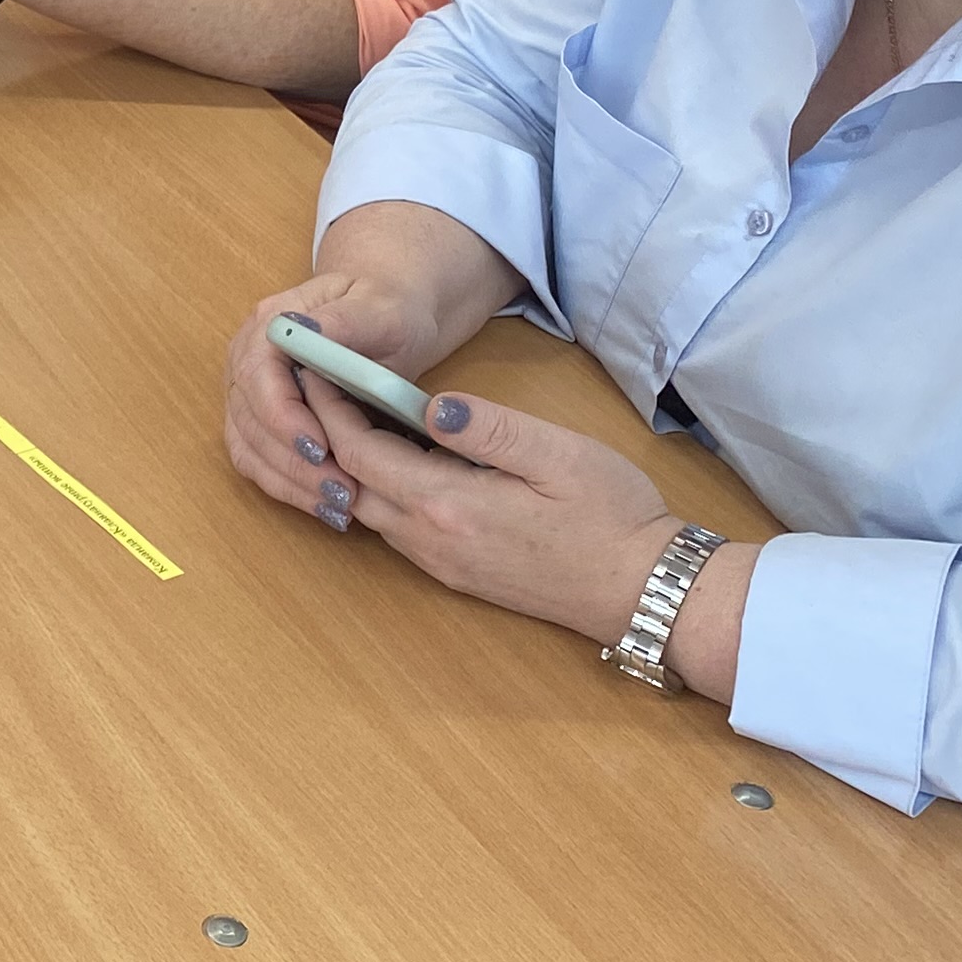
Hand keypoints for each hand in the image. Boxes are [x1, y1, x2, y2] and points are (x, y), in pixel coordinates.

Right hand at [220, 271, 461, 511]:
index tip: (322, 449)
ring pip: (248, 447)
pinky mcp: (258, 420)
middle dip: (292, 462)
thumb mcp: (381, 307)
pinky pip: (257, 461)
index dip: (282, 418)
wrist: (385, 314)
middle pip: (248, 419)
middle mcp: (247, 357)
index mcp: (270, 322)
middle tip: (342, 490)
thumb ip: (346, 320)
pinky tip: (324, 506)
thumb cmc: (386, 308)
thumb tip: (308, 332)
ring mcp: (249, 390)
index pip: (256, 376)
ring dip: (289, 482)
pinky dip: (287, 488)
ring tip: (339, 506)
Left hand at [235, 303, 691, 655]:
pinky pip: (396, 528)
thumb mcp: (557, 454)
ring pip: (370, 509)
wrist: (643, 592)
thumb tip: (430, 402)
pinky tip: (398, 461)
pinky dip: (381, 490)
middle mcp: (432, 541)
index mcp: (449, 505)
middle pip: (353, 484)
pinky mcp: (457, 573)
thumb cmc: (612, 517)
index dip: (331, 410)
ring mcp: (442, 563)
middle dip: (328, 435)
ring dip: (353, 465)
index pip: (361, 453)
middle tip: (322, 385)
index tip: (318, 370)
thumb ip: (487, 427)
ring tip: (352, 414)